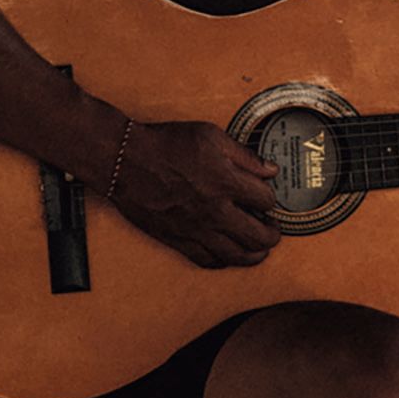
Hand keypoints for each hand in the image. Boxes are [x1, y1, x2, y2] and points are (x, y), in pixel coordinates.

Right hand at [107, 118, 282, 268]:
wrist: (125, 161)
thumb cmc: (165, 145)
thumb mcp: (212, 136)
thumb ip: (245, 156)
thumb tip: (269, 169)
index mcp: (227, 183)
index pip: (266, 201)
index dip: (272, 200)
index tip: (267, 197)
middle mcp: (215, 211)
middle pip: (259, 236)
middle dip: (272, 234)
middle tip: (273, 229)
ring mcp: (196, 229)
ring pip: (236, 255)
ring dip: (254, 254)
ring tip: (259, 248)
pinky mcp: (177, 240)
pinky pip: (207, 260)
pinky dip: (223, 261)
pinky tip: (227, 254)